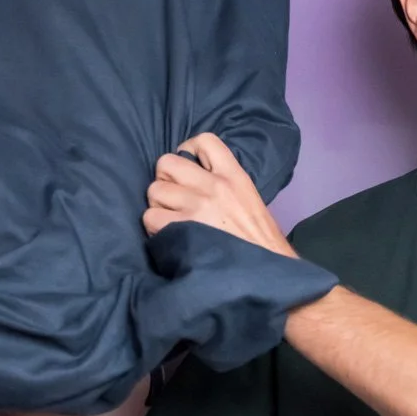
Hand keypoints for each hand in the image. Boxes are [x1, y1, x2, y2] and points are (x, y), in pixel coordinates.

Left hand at [144, 133, 294, 257]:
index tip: (188, 168)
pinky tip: (170, 236)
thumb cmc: (260, 242)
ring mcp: (196, 207)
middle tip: (175, 199)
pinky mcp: (181, 229)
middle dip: (166, 180)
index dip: (188, 150)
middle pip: (166, 163)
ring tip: (173, 220)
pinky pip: (151, 216)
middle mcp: (214, 186)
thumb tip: (193, 179)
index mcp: (234, 176)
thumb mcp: (250, 200)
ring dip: (159, 205)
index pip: (204, 140)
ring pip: (154, 190)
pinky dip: (156, 227)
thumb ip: (224, 184)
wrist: (266, 275)